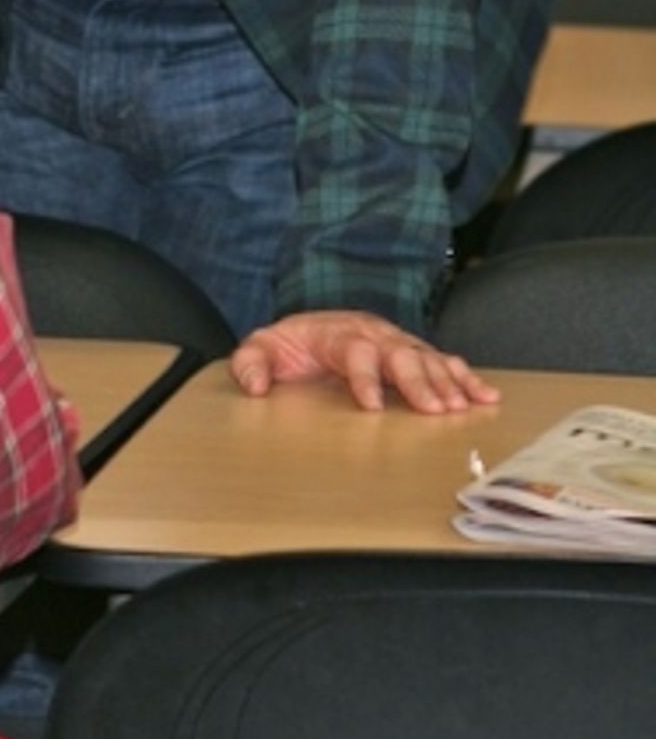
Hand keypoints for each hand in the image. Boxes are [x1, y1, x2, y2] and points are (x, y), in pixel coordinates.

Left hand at [229, 310, 500, 414]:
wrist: (312, 329)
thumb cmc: (290, 346)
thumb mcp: (263, 349)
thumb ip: (251, 362)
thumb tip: (253, 383)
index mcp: (336, 333)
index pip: (353, 349)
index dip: (364, 376)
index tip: (371, 406)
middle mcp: (372, 334)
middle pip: (398, 352)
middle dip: (417, 380)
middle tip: (434, 409)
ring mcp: (395, 341)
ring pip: (425, 356)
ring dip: (446, 381)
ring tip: (462, 407)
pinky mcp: (412, 352)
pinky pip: (443, 361)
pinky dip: (466, 377)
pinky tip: (485, 395)